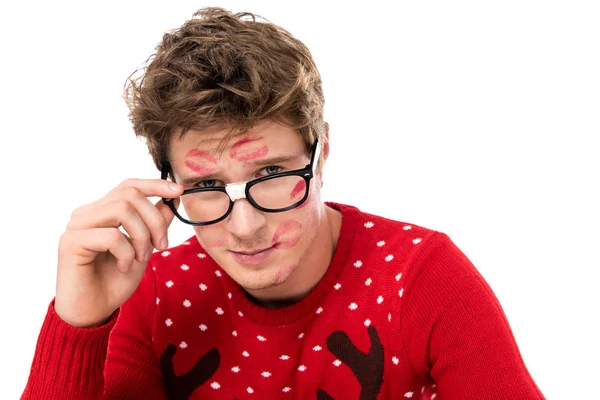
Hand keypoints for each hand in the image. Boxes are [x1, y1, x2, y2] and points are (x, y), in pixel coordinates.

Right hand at [54, 178, 182, 327]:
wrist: (94, 312)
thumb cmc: (115, 281)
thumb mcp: (144, 248)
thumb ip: (155, 224)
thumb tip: (172, 199)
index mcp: (103, 211)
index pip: (129, 186)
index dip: (155, 185)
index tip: (179, 192)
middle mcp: (87, 213)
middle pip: (130, 195)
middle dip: (155, 220)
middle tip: (161, 246)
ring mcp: (76, 226)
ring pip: (122, 210)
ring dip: (142, 236)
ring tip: (141, 259)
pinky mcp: (70, 242)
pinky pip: (111, 236)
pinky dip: (126, 252)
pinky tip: (123, 267)